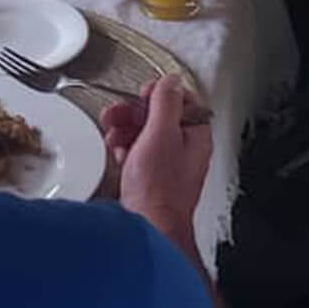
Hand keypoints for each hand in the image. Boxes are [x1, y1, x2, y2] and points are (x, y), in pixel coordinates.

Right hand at [102, 76, 212, 230]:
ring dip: (126, 128)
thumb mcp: (161, 134)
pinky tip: (118, 151)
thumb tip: (171, 81)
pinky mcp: (152, 178)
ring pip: (147, 133)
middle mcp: (185, 150)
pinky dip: (125, 147)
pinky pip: (138, 152)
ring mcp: (168, 165)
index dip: (162, 93)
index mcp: (195, 136)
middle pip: (161, 116)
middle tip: (119, 113)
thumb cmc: (158, 189)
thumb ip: (166, 103)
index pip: (185, 101)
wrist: (147, 227)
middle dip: (136, 112)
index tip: (144, 94)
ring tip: (113, 133)